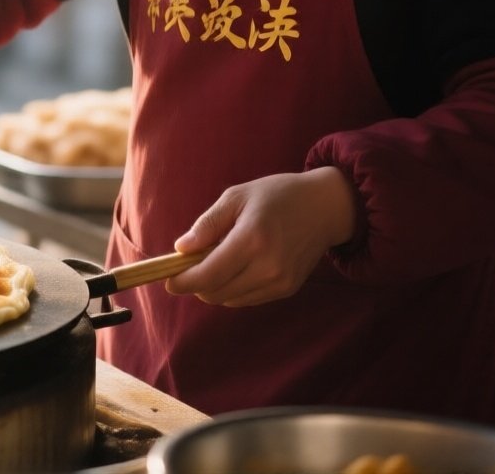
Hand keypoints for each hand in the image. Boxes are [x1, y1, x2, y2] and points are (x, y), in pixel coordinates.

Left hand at [165, 167, 358, 306]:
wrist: (325, 207)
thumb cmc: (277, 195)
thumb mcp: (236, 197)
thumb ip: (207, 224)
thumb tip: (181, 249)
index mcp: (251, 240)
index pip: (207, 276)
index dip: (183, 282)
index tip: (168, 280)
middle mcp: (268, 266)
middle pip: (215, 293)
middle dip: (196, 284)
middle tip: (191, 264)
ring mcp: (280, 281)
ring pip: (230, 299)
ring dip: (214, 287)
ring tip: (218, 259)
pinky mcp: (287, 289)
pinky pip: (247, 299)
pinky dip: (233, 289)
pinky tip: (237, 266)